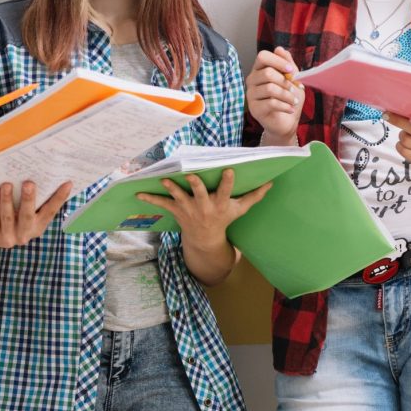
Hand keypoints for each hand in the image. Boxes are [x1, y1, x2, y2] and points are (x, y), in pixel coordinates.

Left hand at [0, 180, 72, 248]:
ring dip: (7, 199)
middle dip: (28, 199)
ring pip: (7, 216)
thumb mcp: (28, 213)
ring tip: (7, 184)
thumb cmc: (15, 216)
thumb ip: (36, 201)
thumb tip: (45, 175)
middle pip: (27, 216)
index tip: (67, 183)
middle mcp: (25, 234)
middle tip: (29, 183)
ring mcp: (8, 237)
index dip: (60, 198)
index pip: (51, 211)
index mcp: (38, 226)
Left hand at [139, 169, 270, 242]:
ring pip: (179, 197)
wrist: (205, 240)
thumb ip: (254, 196)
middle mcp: (204, 207)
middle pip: (200, 194)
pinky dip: (151, 199)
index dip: (226, 182)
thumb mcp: (241, 210)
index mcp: (220, 205)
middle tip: (192, 175)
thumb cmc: (225, 220)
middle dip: (196, 186)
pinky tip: (139, 193)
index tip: (228, 170)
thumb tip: (271, 183)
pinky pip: (162, 204)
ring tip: (165, 180)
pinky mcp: (177, 211)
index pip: (225, 192)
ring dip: (172, 189)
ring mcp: (189, 209)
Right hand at [245, 47, 303, 143]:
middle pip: (267, 73)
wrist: (287, 121)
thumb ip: (287, 64)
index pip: (262, 56)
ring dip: (287, 95)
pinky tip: (290, 109)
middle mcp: (252, 80)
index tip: (291, 70)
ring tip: (294, 101)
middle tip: (294, 89)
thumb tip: (279, 49)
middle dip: (285, 81)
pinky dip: (285, 106)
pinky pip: (270, 103)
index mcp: (260, 69)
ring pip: (270, 89)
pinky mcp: (254, 109)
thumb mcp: (292, 79)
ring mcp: (251, 95)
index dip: (278, 61)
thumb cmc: (288, 98)